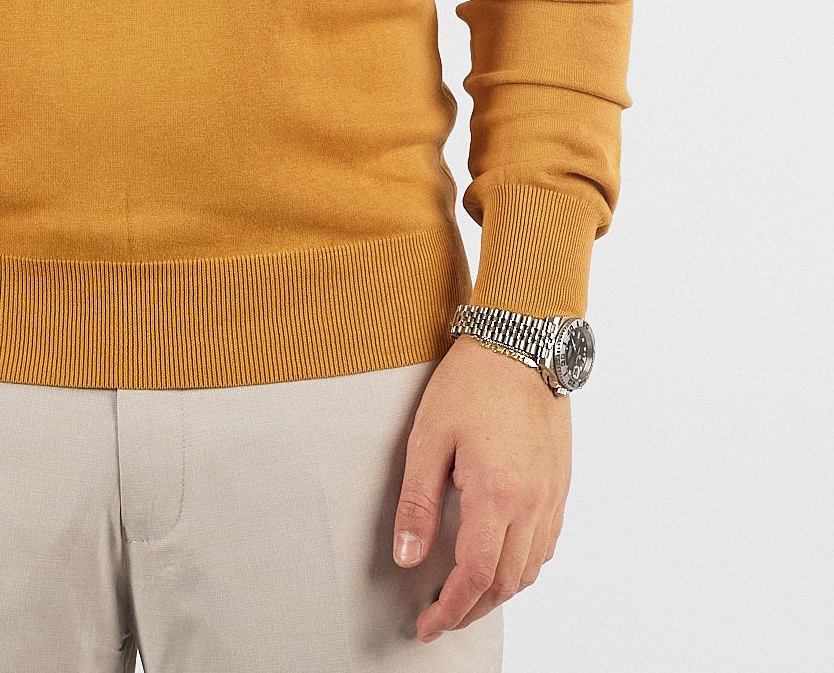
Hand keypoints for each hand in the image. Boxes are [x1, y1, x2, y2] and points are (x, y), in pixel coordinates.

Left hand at [392, 332, 570, 642]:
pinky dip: (523, 565)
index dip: (450, 610)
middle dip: (471, 609)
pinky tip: (501, 559)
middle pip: (504, 583)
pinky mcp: (561, 485)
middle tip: (440, 616)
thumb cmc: (473, 382)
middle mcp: (532, 504)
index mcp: (497, 495)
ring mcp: (552, 496)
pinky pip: (546, 545)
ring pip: (530, 570)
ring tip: (466, 594)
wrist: (522, 343)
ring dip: (498, 592)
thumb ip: (418, 502)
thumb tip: (408, 557)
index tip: (427, 625)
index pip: (474, 576)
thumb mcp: (429, 437)